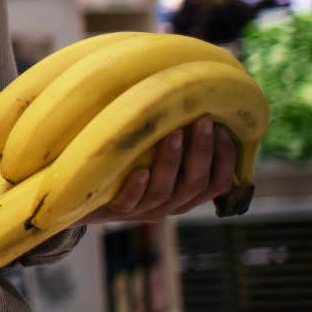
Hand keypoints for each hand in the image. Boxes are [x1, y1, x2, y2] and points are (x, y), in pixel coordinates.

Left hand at [83, 115, 235, 223]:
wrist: (86, 198)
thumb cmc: (129, 169)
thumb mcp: (158, 158)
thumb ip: (179, 142)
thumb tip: (201, 102)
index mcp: (186, 195)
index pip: (217, 183)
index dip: (225, 158)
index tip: (223, 128)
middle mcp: (169, 205)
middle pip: (195, 183)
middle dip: (202, 150)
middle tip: (204, 120)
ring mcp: (142, 210)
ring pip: (164, 191)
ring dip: (171, 161)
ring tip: (174, 133)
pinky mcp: (116, 210)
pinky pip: (128, 202)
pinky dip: (136, 187)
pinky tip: (140, 171)